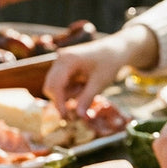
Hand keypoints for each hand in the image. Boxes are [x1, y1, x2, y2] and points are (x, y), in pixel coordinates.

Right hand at [43, 25, 158, 117]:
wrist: (116, 49)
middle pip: (51, 86)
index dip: (59, 104)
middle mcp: (60, 58)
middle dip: (62, 99)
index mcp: (68, 60)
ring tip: (84, 88)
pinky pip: (60, 83)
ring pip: (54, 86)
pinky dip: (69, 89)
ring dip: (67, 94)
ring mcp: (61, 61)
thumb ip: (87, 99)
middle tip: (80, 106)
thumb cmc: (110, 63)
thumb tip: (79, 117)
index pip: (55, 86)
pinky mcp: (63, 65)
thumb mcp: (100, 83)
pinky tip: (82, 85)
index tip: (66, 118)